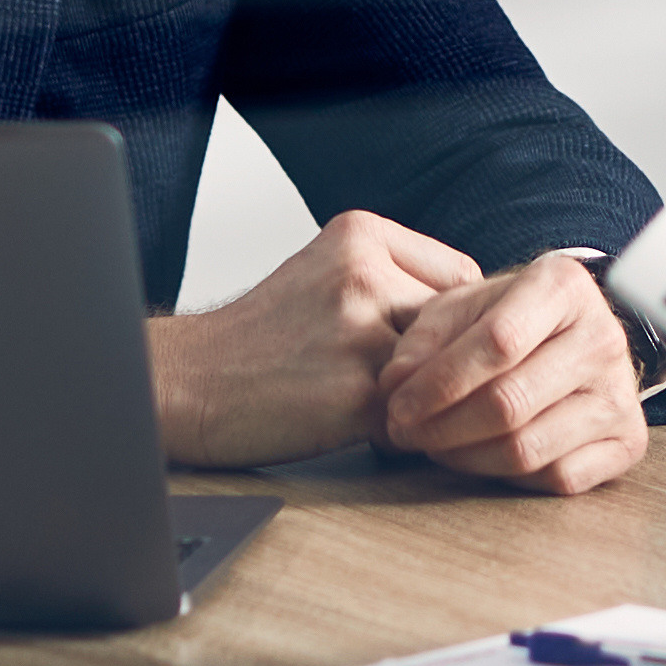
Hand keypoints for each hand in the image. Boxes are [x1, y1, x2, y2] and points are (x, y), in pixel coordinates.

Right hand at [147, 208, 476, 464]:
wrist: (185, 382)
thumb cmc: (260, 337)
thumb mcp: (325, 271)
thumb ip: (395, 277)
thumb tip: (480, 309)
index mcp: (360, 234)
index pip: (460, 274)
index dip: (453, 320)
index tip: (430, 347)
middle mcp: (363, 272)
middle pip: (458, 323)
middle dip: (445, 361)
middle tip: (418, 386)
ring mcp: (359, 332)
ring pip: (442, 370)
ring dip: (426, 397)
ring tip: (389, 407)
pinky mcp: (354, 392)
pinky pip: (415, 416)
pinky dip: (401, 431)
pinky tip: (365, 430)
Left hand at [379, 255, 652, 497]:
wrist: (572, 340)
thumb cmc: (507, 321)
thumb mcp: (461, 308)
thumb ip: (423, 339)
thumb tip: (397, 384)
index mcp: (564, 286)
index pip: (497, 342)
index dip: (438, 382)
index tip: (398, 405)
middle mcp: (604, 336)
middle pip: (509, 402)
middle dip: (442, 428)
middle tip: (405, 434)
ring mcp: (621, 393)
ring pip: (528, 448)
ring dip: (465, 458)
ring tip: (434, 447)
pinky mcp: (629, 440)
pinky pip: (559, 478)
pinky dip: (508, 478)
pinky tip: (483, 458)